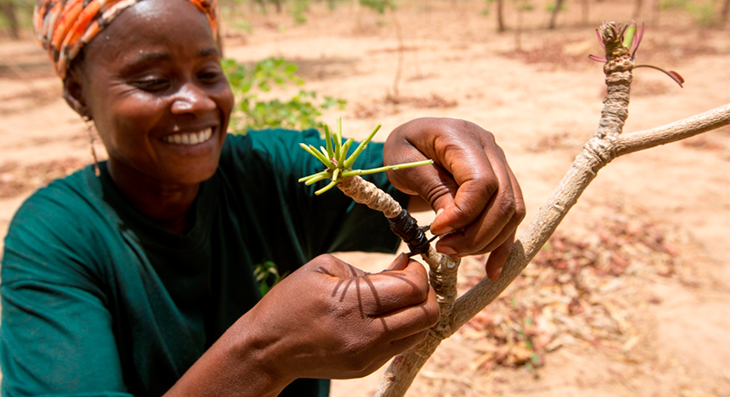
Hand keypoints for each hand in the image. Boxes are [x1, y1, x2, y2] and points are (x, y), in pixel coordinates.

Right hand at [244, 253, 438, 382]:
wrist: (266, 348)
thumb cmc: (291, 301)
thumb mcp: (324, 269)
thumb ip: (370, 269)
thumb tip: (404, 265)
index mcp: (351, 304)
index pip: (412, 289)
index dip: (418, 272)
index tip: (408, 264)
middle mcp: (365, 335)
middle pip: (427, 314)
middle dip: (426, 291)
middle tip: (410, 279)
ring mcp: (368, 356)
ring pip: (420, 332)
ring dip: (417, 311)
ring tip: (398, 297)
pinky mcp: (367, 369)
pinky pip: (402, 345)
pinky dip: (403, 326)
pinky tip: (384, 314)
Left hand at [383, 118, 525, 279]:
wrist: (413, 140)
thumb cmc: (404, 149)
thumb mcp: (405, 164)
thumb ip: (432, 188)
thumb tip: (453, 222)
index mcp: (462, 137)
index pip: (481, 182)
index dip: (463, 213)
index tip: (437, 230)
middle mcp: (490, 147)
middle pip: (503, 200)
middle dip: (477, 234)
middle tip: (445, 248)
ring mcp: (500, 164)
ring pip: (512, 212)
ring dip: (488, 241)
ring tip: (454, 251)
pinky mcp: (503, 183)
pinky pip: (511, 218)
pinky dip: (502, 245)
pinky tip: (492, 270)